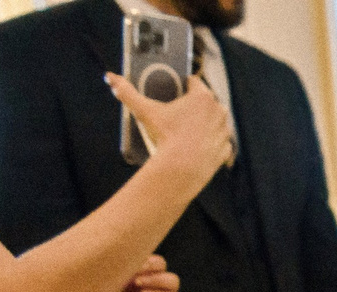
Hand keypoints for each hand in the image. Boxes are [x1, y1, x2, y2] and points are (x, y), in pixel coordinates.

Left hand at [91, 257, 180, 291]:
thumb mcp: (109, 278)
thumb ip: (116, 267)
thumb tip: (118, 257)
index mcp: (150, 274)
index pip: (161, 264)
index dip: (152, 264)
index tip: (135, 268)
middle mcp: (160, 289)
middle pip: (173, 281)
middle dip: (157, 280)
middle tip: (137, 282)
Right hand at [106, 73, 233, 180]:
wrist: (182, 168)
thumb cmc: (164, 136)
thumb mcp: (144, 112)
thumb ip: (128, 93)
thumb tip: (110, 78)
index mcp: (202, 96)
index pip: (195, 82)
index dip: (185, 84)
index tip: (177, 90)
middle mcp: (219, 111)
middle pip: (206, 101)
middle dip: (195, 104)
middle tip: (179, 112)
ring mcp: (225, 130)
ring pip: (216, 120)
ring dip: (206, 121)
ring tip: (189, 127)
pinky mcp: (226, 148)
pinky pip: (220, 141)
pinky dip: (211, 142)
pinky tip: (200, 143)